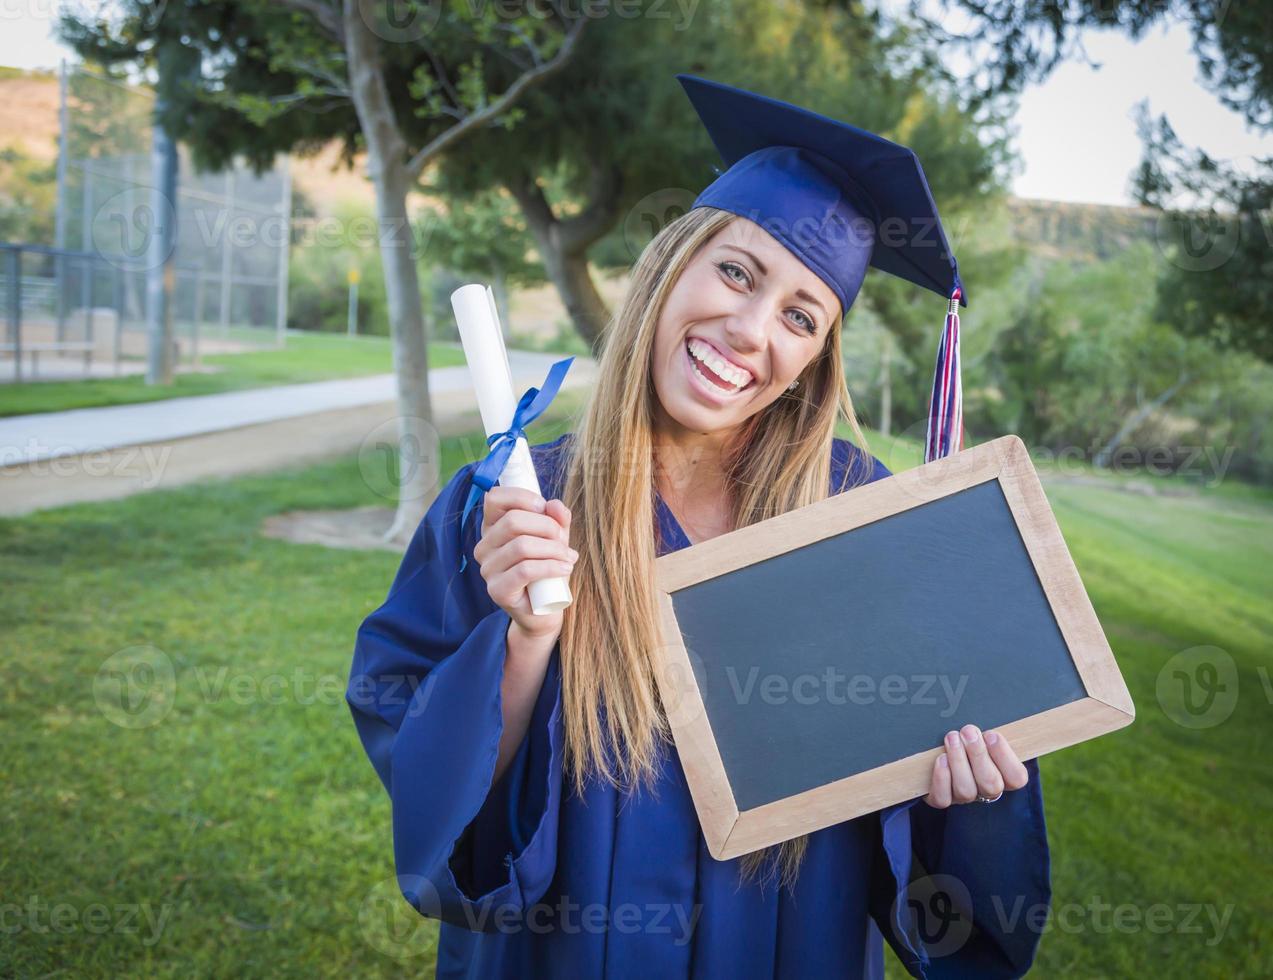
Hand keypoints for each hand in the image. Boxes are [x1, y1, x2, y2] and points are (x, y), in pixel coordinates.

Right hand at [472, 486, 575, 641]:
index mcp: (492, 528)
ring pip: (521, 546)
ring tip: (569, 557)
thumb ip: (556, 519)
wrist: (545, 609)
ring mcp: (488, 570)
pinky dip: (551, 566)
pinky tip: (565, 568)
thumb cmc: (547, 569)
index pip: (494, 498)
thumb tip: (554, 505)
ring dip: (553, 549)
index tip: (545, 508)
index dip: (522, 497)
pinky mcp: (497, 590)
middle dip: (547, 527)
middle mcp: (484, 547)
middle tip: (564, 542)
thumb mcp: (555, 539)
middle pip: (513, 521)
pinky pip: (525, 570)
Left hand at [924, 724, 1029, 807]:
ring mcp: (964, 797)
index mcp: (1005, 776)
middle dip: (978, 755)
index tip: (991, 734)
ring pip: (966, 790)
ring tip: (952, 737)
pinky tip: (940, 759)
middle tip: (968, 730)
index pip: (1016, 777)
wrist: (943, 753)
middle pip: (990, 783)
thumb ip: (992, 729)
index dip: (1004, 756)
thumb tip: (996, 705)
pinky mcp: (942, 798)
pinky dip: (941, 779)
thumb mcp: (986, 734)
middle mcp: (987, 790)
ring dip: (959, 761)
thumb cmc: (972, 739)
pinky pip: (943, 798)